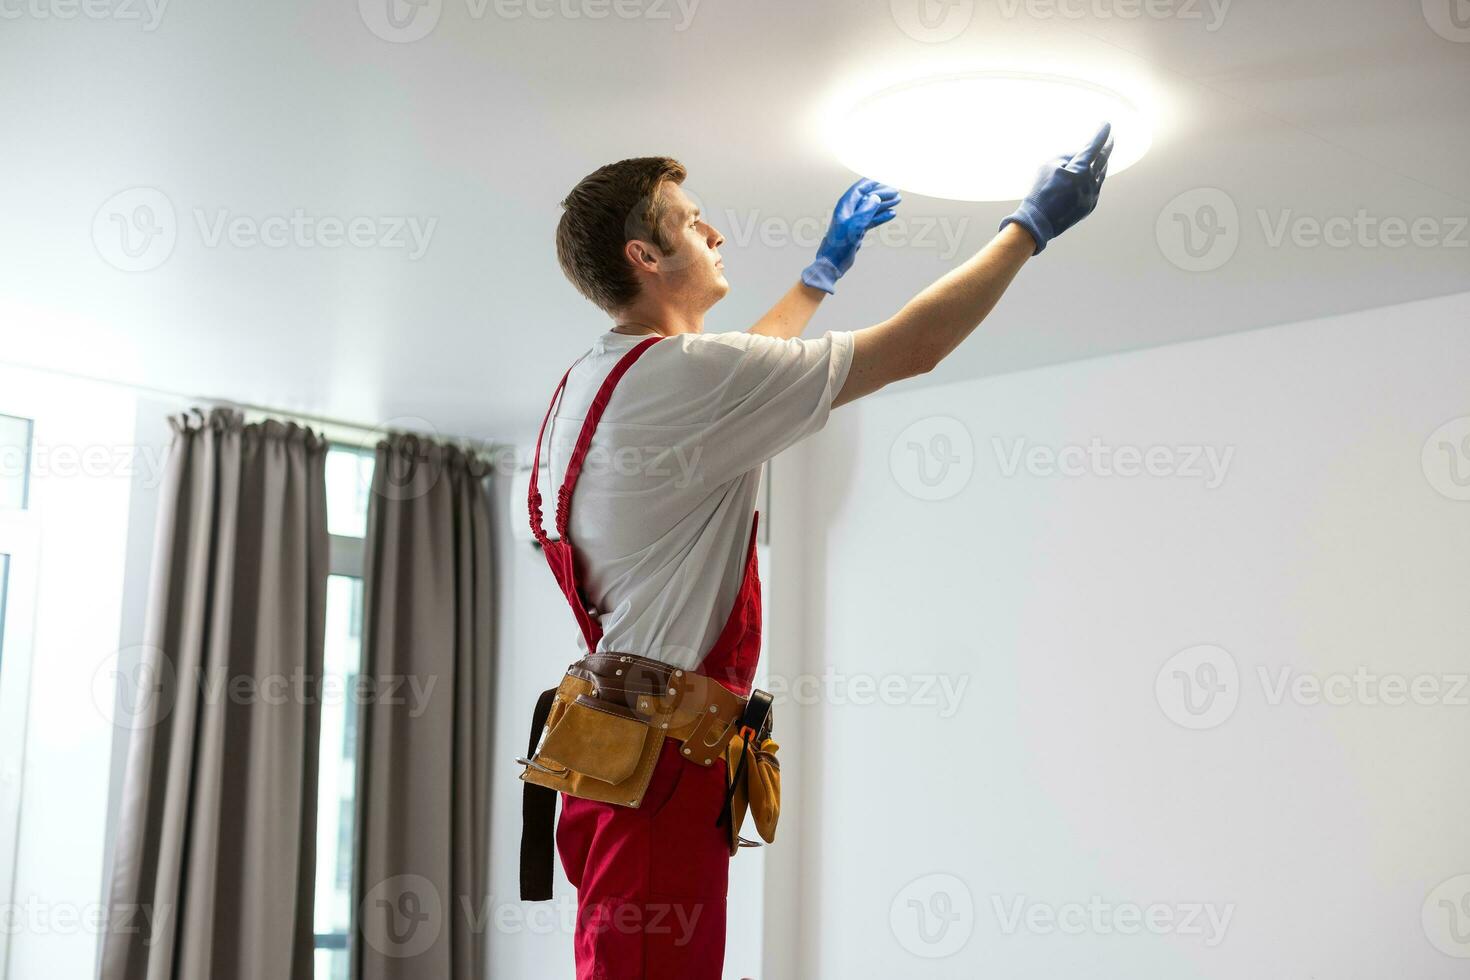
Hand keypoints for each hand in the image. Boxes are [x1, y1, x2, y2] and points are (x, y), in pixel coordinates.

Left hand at [801, 178, 900, 293]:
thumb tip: (876, 197)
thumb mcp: (855, 225)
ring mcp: (854, 220)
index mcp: (845, 205)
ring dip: (884, 203)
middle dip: (882, 193)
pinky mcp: (857, 230)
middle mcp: (849, 210)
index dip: (874, 182)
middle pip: (868, 197)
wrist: (833, 261)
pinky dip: (881, 216)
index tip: (887, 179)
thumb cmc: (839, 244)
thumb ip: (866, 210)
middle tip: (897, 192)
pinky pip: (872, 219)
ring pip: (872, 207)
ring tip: (898, 200)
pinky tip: (891, 214)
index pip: (861, 188)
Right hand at [999, 122, 1113, 254]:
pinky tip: (1092, 175)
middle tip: (1111, 137)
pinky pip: (1096, 187)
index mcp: (1079, 170)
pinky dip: (1095, 178)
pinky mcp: (1090, 205)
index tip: (1107, 124)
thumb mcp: (1048, 166)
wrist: (1039, 221)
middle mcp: (1090, 181)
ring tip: (1102, 155)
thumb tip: (1080, 154)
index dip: (1101, 134)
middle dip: (1107, 146)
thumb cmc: (1040, 191)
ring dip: (1102, 162)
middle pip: (1103, 159)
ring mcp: (1092, 195)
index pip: (1094, 146)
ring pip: (1101, 173)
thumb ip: (1066, 156)